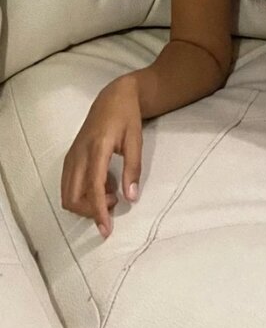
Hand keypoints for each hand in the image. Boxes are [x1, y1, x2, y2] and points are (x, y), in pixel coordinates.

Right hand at [61, 75, 142, 239]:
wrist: (112, 98)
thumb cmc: (127, 117)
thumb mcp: (136, 140)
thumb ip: (133, 168)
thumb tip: (131, 198)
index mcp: (97, 149)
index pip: (93, 188)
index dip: (98, 211)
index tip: (107, 229)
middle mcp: (78, 155)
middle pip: (73, 197)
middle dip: (90, 211)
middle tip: (115, 204)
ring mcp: (71, 157)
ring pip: (67, 194)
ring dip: (86, 203)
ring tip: (112, 193)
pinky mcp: (69, 158)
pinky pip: (69, 185)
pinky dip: (83, 193)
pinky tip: (104, 185)